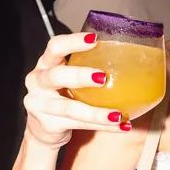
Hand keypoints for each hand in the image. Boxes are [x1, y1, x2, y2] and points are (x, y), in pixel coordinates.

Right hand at [23, 33, 126, 148]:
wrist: (43, 129)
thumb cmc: (62, 96)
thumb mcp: (68, 79)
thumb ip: (86, 67)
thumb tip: (131, 58)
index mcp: (45, 64)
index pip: (54, 47)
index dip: (73, 42)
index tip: (95, 39)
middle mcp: (38, 82)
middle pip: (56, 76)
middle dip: (79, 76)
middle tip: (103, 77)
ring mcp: (40, 105)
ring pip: (70, 108)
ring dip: (96, 112)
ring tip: (118, 115)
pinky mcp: (49, 125)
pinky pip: (79, 125)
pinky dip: (101, 126)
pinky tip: (121, 127)